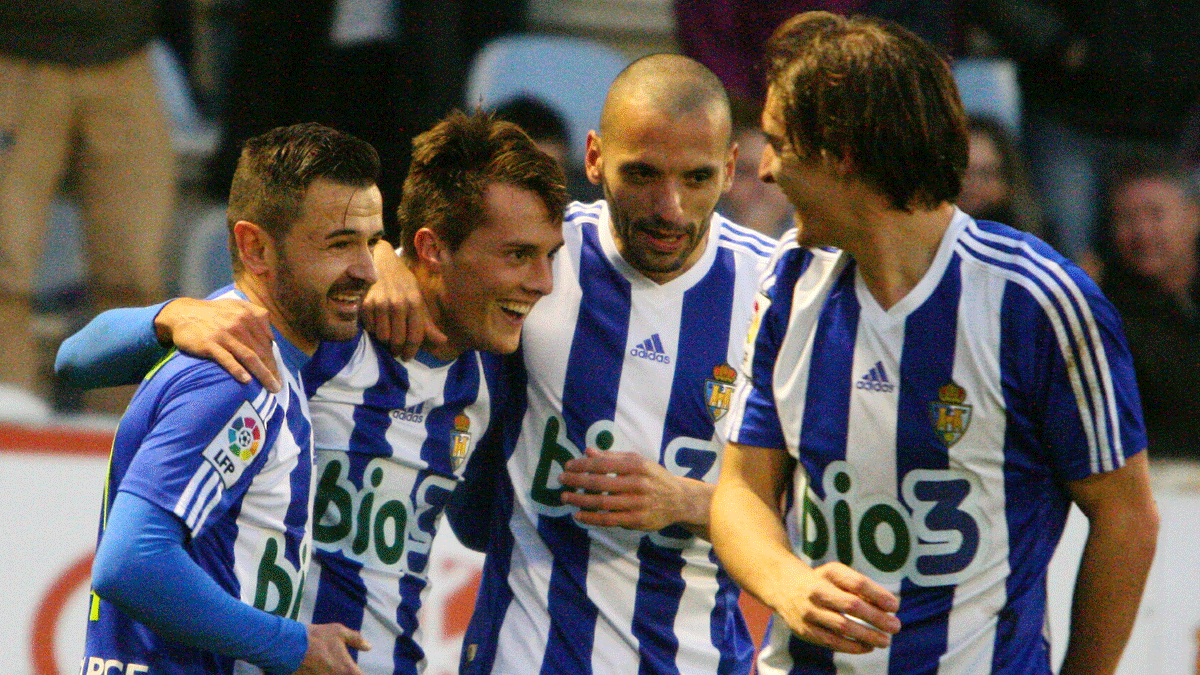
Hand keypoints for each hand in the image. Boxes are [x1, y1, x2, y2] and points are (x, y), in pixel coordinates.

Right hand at [155, 297, 279, 391]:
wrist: (183, 313)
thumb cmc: (214, 312)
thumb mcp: (237, 305)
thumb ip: (257, 314)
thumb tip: (272, 336)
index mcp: (248, 315)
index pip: (267, 341)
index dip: (274, 359)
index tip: (278, 373)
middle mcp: (239, 323)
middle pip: (261, 351)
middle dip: (271, 370)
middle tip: (277, 386)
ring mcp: (224, 334)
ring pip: (249, 357)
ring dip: (262, 374)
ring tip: (271, 387)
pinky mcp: (210, 344)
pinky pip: (227, 359)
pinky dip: (238, 370)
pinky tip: (246, 380)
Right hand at [292, 623, 369, 674]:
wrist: (289, 646)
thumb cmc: (316, 637)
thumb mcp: (338, 632)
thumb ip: (356, 639)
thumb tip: (368, 647)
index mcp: (346, 669)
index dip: (360, 674)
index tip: (357, 670)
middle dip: (349, 674)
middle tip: (344, 668)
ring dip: (335, 674)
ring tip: (333, 668)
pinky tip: (323, 670)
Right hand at [360, 240, 445, 359]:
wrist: (380, 262)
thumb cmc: (403, 282)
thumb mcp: (418, 298)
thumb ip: (427, 322)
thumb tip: (443, 341)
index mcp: (415, 302)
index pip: (415, 336)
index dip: (412, 351)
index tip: (407, 357)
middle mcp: (398, 303)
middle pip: (398, 340)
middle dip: (398, 349)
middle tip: (396, 350)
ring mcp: (380, 303)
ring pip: (383, 337)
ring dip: (385, 340)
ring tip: (387, 336)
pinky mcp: (365, 304)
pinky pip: (370, 328)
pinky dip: (373, 330)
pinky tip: (377, 323)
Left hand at [558, 448, 709, 531]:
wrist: (678, 500)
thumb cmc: (653, 477)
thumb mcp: (637, 461)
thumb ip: (612, 457)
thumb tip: (587, 451)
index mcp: (637, 466)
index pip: (603, 464)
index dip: (582, 465)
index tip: (568, 466)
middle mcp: (637, 484)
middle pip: (599, 483)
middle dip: (576, 481)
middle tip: (561, 479)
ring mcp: (637, 504)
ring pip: (601, 502)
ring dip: (579, 500)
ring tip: (565, 497)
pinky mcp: (636, 520)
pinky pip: (608, 520)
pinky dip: (591, 518)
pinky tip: (578, 515)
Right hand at [769, 561, 899, 653]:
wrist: (783, 586)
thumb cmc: (821, 581)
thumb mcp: (837, 575)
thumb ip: (860, 588)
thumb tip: (888, 607)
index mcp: (828, 573)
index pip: (857, 583)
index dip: (878, 595)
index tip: (894, 606)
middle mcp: (816, 591)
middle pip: (852, 605)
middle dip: (877, 618)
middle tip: (895, 626)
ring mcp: (809, 611)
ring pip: (843, 627)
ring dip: (868, 635)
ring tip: (885, 641)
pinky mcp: (804, 630)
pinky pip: (832, 642)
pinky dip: (852, 646)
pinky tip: (867, 647)